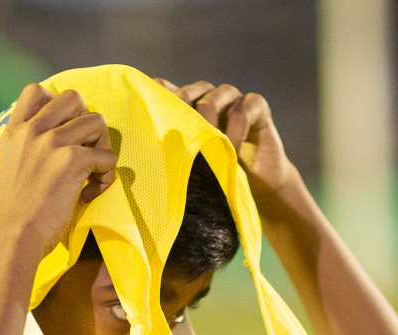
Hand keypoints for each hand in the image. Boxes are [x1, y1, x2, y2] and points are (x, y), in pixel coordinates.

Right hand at [0, 83, 116, 259]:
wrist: (11, 238)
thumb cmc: (11, 215)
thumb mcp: (8, 168)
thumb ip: (25, 150)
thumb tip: (51, 149)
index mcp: (14, 131)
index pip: (37, 90)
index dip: (59, 107)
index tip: (63, 133)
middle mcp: (32, 130)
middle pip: (74, 98)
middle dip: (86, 123)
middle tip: (84, 152)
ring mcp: (52, 142)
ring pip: (97, 121)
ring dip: (102, 147)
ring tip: (91, 174)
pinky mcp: (72, 161)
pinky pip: (108, 156)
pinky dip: (107, 177)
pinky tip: (89, 195)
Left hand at [157, 79, 299, 200]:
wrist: (259, 183)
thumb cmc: (220, 174)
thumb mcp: (191, 163)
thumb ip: (171, 149)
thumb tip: (137, 151)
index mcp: (187, 105)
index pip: (164, 88)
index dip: (157, 101)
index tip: (150, 126)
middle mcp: (207, 95)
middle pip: (186, 92)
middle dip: (182, 117)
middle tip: (182, 144)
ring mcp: (232, 97)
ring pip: (212, 98)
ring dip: (209, 125)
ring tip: (209, 151)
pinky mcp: (256, 104)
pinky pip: (242, 110)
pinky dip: (235, 132)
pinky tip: (233, 151)